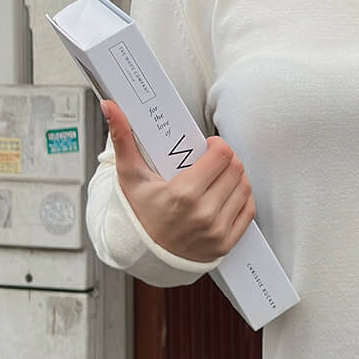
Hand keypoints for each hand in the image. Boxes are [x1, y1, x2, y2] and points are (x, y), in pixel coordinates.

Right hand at [101, 99, 255, 264]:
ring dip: (236, 177)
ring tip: (220, 175)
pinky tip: (228, 192)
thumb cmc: (138, 211)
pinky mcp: (225, 243)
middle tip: (214, 159)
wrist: (142, 252)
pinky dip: (242, 198)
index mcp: (183, 194)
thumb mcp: (130, 175)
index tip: (209, 146)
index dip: (218, 146)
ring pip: (244, 188)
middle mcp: (203, 214)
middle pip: (235, 170)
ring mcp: (216, 231)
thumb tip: (110, 106)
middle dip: (227, 159)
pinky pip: (247, 210)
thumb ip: (122, 139)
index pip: (222, 156)